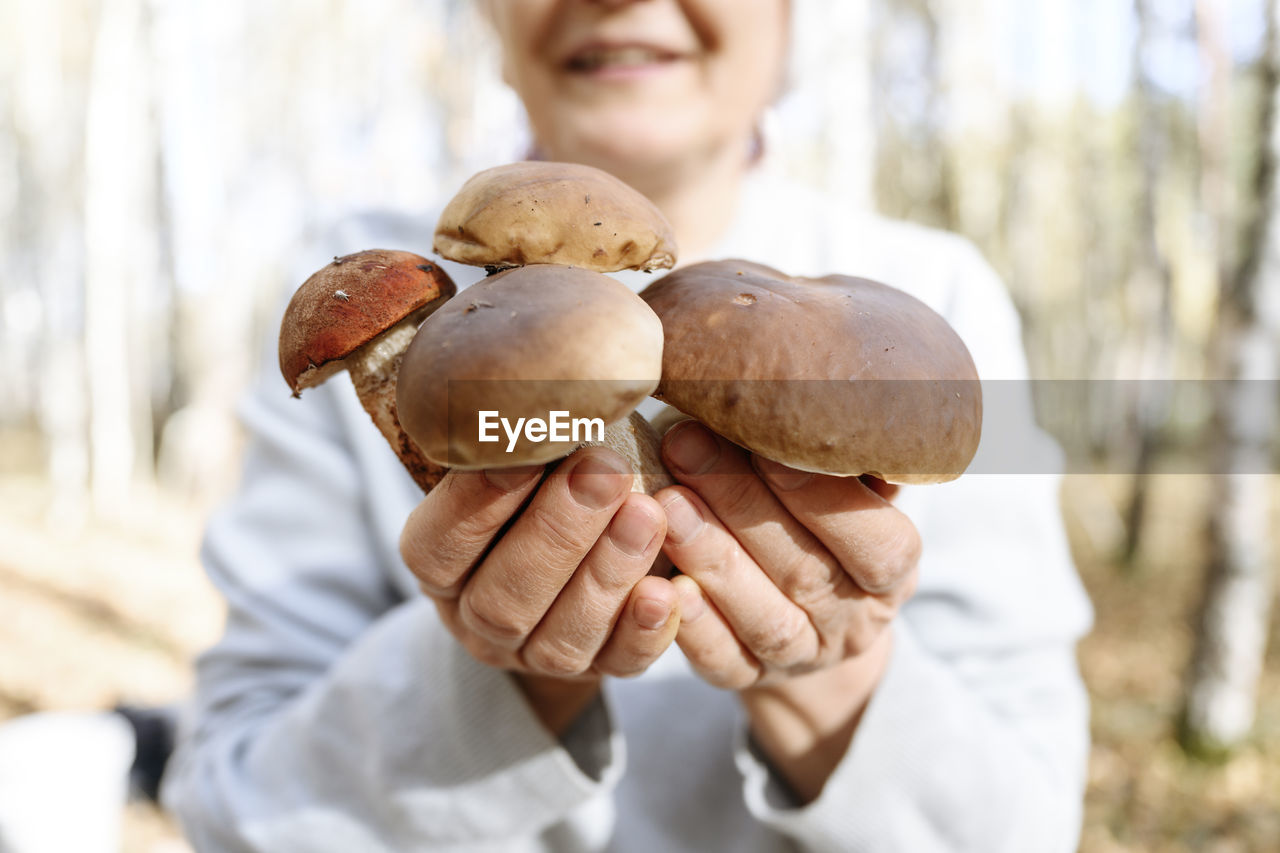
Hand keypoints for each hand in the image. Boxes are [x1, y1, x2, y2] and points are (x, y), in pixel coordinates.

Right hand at [400, 447, 679, 732]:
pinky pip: (620, 663)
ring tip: (648, 512)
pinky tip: (669, 588)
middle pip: (502, 598)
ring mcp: (536, 656)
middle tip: (604, 470)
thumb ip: (514, 436)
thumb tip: (532, 379)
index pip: (437, 547)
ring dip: (607, 572)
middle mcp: (479, 621)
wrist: (581, 547)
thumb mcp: (514, 458)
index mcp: (441, 568)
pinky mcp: (599, 670)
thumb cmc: (543, 479)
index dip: (474, 503)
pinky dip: (645, 629)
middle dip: (557, 532)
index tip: (523, 451)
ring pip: (561, 637)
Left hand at [656, 420, 919, 798]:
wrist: (811, 622)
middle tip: (684, 444)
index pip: (877, 542)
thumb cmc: (822, 528)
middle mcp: (854, 621)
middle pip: (804, 570)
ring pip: (763, 618)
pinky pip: (722, 662)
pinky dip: (694, 627)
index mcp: (892, 570)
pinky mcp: (747, 680)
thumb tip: (832, 393)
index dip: (823, 495)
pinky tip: (662, 585)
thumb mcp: (854, 495)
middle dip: (740, 503)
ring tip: (664, 503)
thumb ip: (845, 461)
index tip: (768, 441)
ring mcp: (802, 657)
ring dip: (712, 557)